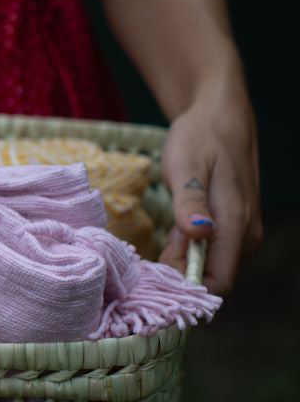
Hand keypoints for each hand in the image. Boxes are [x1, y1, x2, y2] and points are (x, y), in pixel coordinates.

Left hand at [158, 76, 261, 294]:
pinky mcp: (235, 227)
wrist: (219, 115)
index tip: (156, 271)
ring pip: (211, 266)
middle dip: (180, 272)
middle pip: (211, 278)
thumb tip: (197, 235)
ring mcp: (243, 232)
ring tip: (167, 232)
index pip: (217, 284)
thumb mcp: (186, 165)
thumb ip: (190, 202)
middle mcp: (246, 236)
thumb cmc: (200, 137)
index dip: (185, 286)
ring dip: (184, 259)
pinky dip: (191, 248)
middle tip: (157, 244)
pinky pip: (213, 252)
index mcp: (236, 225)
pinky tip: (176, 229)